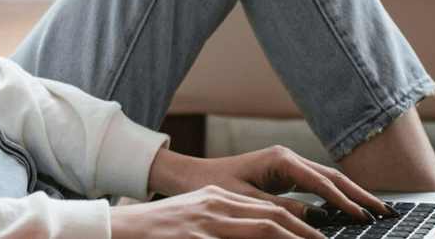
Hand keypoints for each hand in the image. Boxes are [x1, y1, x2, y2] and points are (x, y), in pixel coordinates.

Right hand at [109, 186, 323, 238]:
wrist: (114, 230)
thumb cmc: (155, 232)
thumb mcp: (193, 220)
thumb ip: (225, 226)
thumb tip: (259, 233)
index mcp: (216, 199)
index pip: (269, 210)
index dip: (299, 225)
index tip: (320, 238)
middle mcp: (214, 206)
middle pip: (272, 217)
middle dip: (305, 234)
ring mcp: (203, 223)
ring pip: (261, 230)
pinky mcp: (191, 238)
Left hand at [148, 146, 393, 223]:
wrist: (189, 177)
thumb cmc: (212, 187)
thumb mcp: (247, 202)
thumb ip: (283, 210)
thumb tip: (318, 219)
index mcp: (280, 160)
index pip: (322, 183)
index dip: (345, 202)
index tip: (365, 217)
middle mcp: (288, 158)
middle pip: (333, 177)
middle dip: (361, 195)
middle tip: (386, 212)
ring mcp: (288, 165)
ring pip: (328, 180)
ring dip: (352, 195)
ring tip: (376, 212)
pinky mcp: (285, 174)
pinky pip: (317, 186)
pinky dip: (335, 197)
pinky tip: (349, 210)